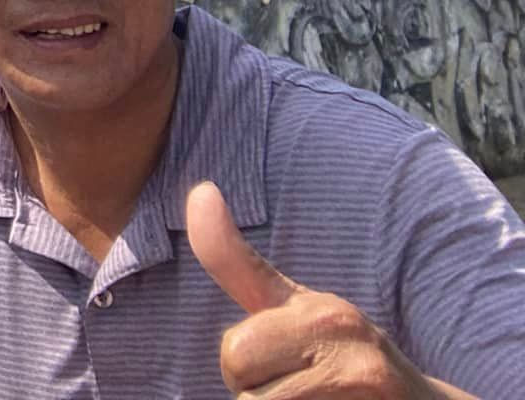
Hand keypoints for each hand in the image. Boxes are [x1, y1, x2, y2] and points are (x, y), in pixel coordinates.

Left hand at [185, 182, 467, 398]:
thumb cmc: (340, 354)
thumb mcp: (294, 307)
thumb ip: (235, 261)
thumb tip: (202, 191)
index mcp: (320, 314)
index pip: (234, 353)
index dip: (241, 366)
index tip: (280, 361)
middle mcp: (351, 352)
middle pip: (247, 392)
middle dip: (257, 396)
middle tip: (300, 389)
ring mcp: (368, 390)